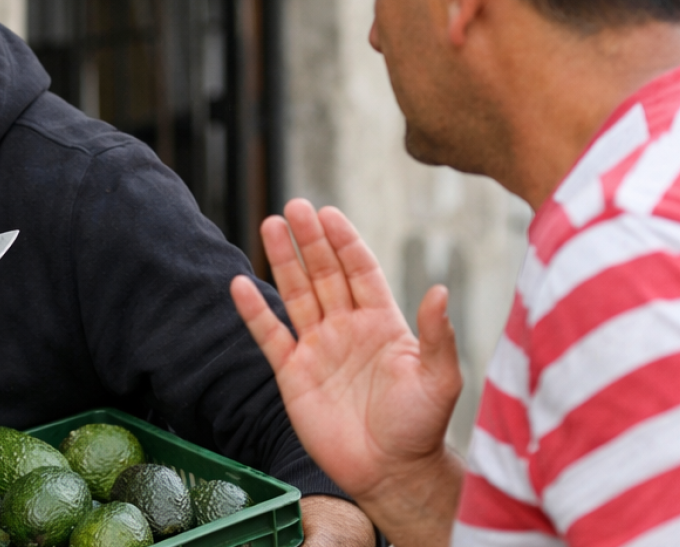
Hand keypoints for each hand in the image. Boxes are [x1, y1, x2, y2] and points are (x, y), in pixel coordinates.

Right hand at [230, 200, 462, 543]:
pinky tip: (239, 284)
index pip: (359, 270)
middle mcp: (346, 327)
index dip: (345, 241)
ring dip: (283, 261)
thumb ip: (437, 335)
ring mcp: (317, 348)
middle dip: (310, 240)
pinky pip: (269, 336)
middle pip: (323, 273)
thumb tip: (440, 291)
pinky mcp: (292, 374)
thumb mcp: (438, 379)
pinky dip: (254, 312)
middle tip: (295, 207)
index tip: (329, 213)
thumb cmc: (420, 426)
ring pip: (295, 294)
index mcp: (381, 322)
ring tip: (270, 225)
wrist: (389, 472)